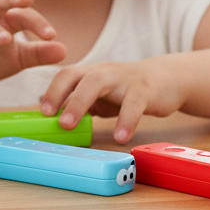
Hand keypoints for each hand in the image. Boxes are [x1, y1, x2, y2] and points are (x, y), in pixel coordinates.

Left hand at [38, 59, 186, 143]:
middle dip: (61, 96)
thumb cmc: (126, 89)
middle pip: (77, 77)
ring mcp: (123, 79)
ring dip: (81, 104)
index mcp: (90, 73)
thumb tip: (52, 116)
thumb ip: (80, 103)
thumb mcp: (101, 95)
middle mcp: (103, 71)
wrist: (167, 78)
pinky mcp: (145, 90)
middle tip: (53, 119)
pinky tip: (120, 138)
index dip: (53, 91)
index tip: (43, 112)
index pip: (66, 75)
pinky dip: (126, 121)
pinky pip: (133, 104)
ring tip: (70, 127)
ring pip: (98, 84)